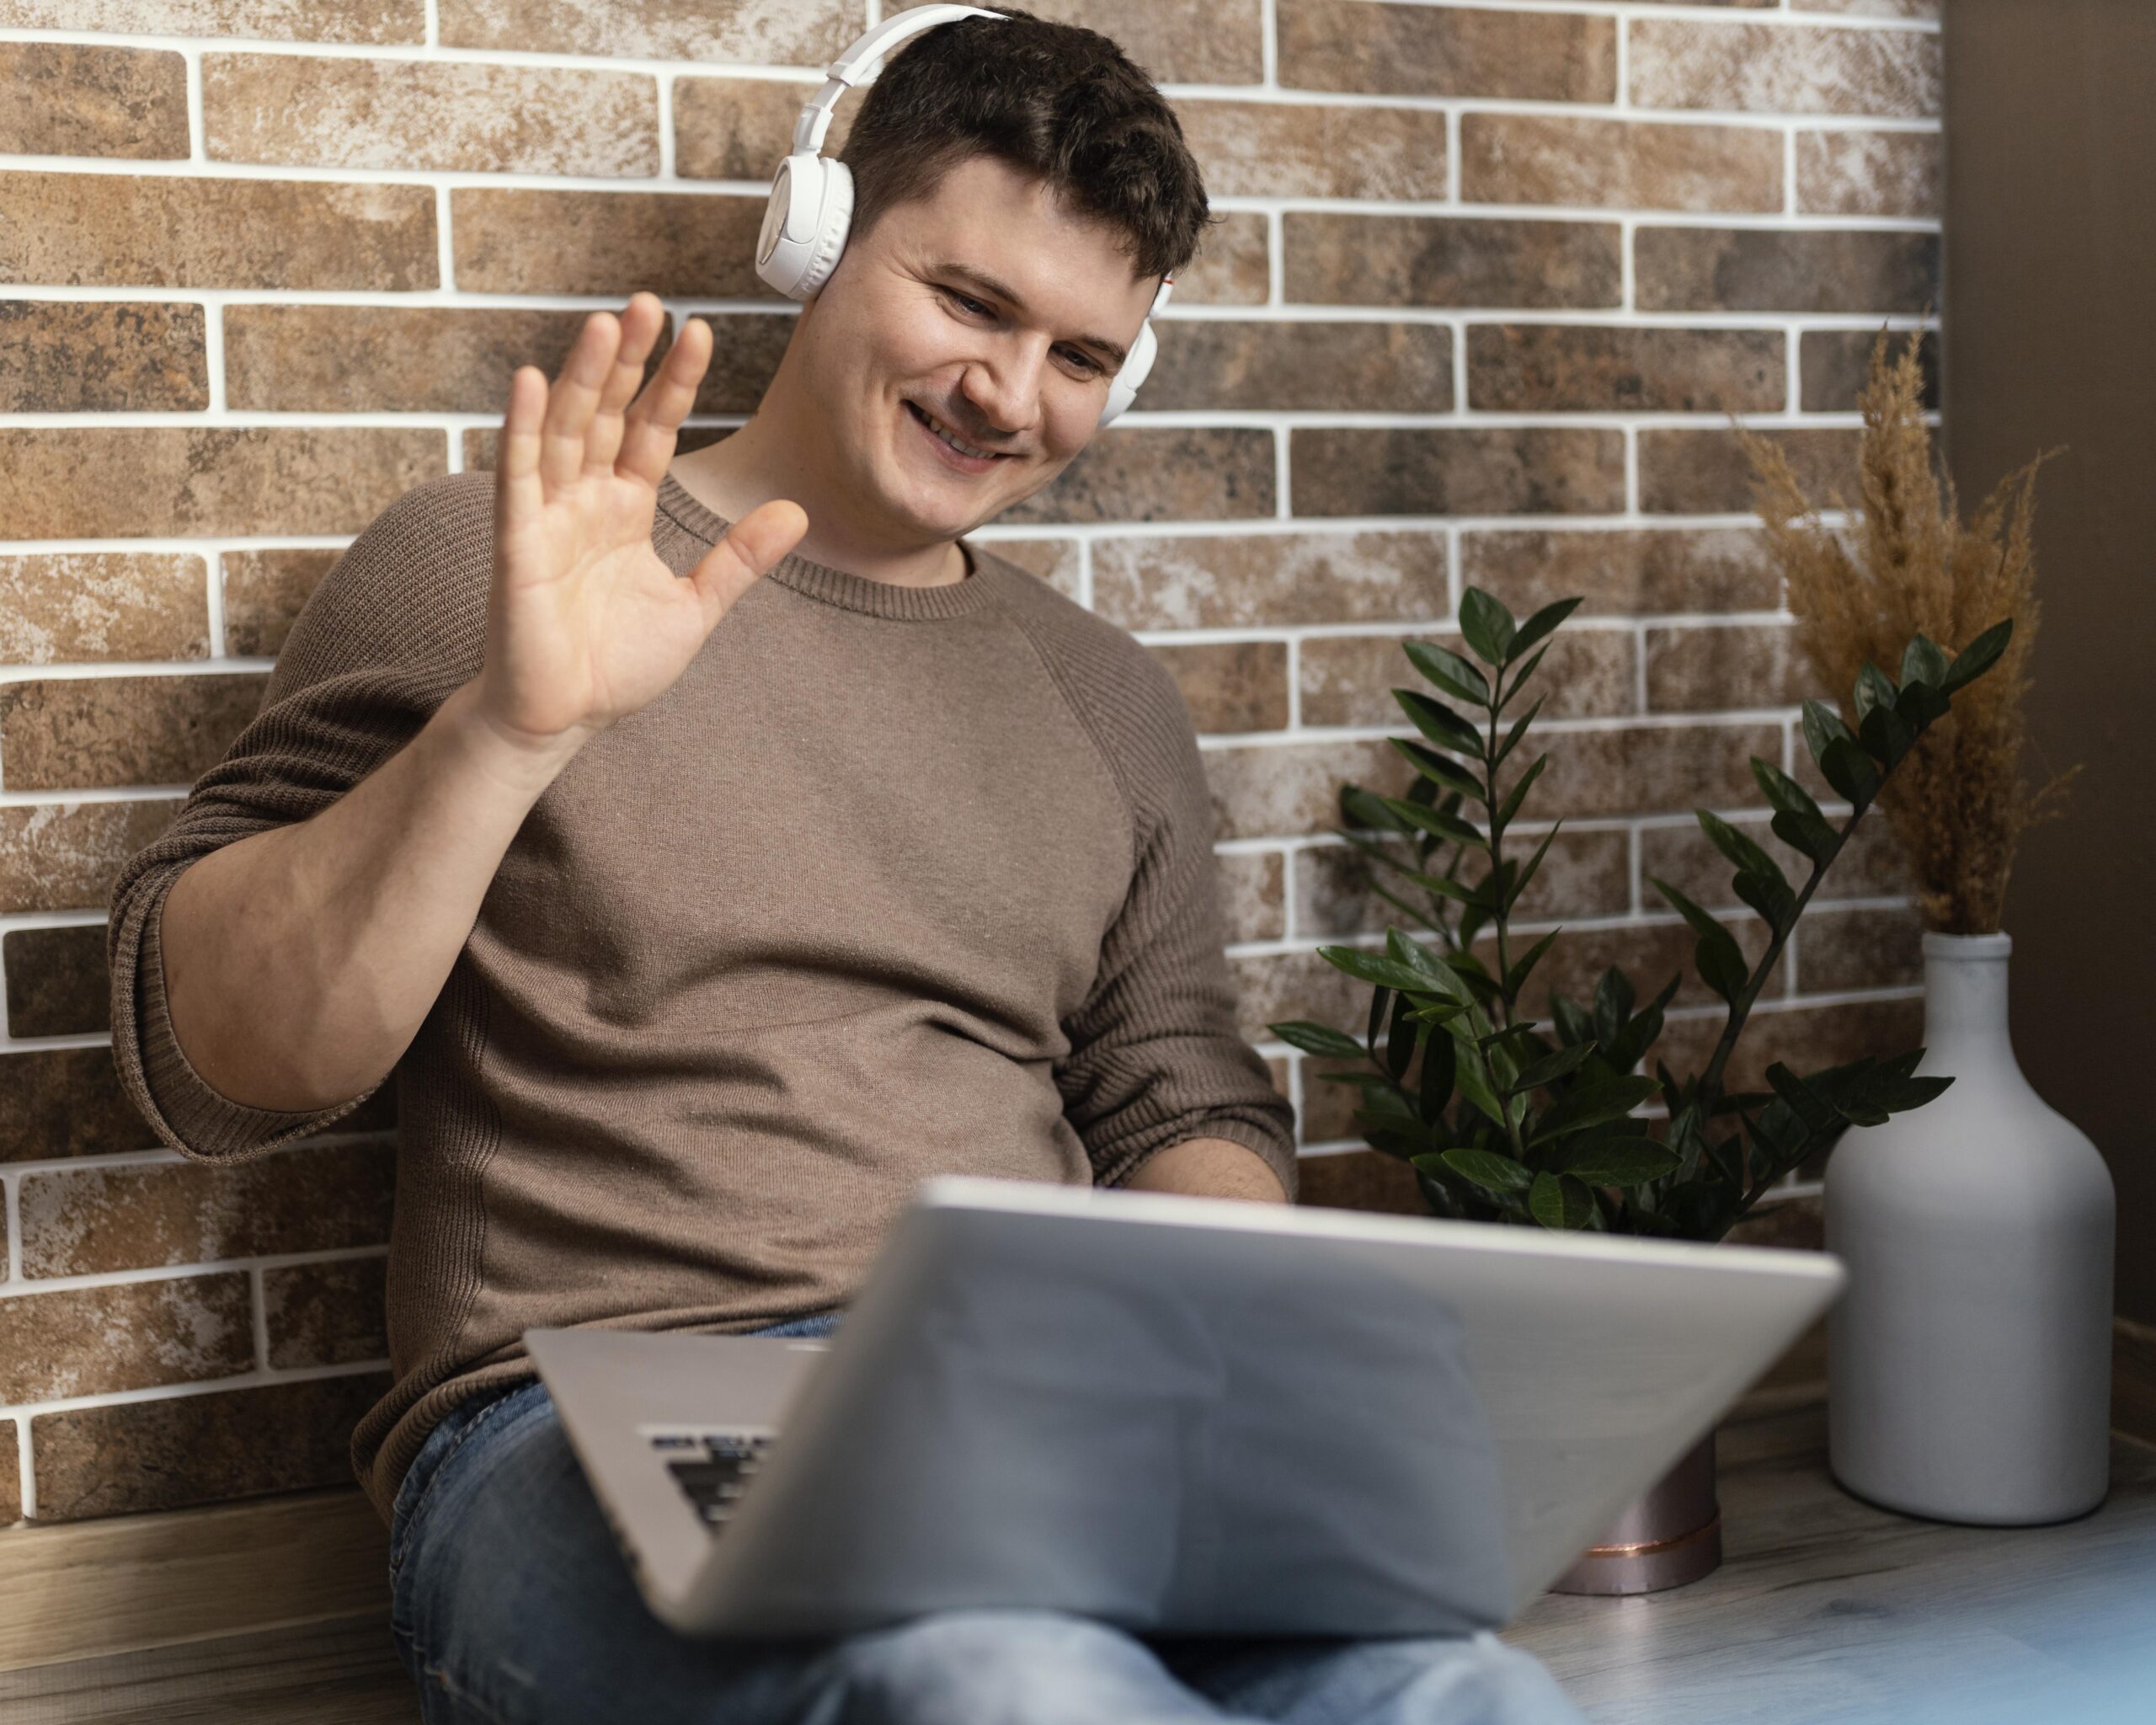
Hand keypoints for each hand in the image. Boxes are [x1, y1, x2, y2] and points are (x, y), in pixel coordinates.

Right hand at [473, 293, 807, 753]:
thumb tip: (795, 510)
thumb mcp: (696, 605)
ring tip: (605, 324)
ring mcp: (547, 516)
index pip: (651, 429)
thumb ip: (739, 558)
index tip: (698, 330)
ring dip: (583, 377)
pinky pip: (518, 477)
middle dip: (629, 360)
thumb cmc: (617, 665)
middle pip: (607, 413)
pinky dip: (522, 428)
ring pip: (565, 430)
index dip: (673, 382)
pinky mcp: (517, 543)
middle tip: (650, 301)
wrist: (564, 719)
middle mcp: (584, 500)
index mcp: (625, 509)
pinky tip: (530, 380)